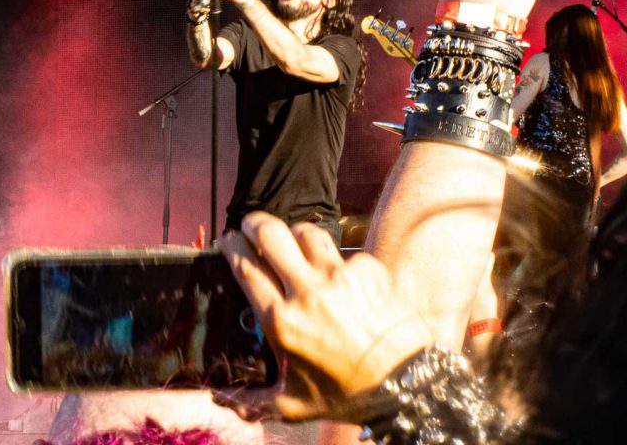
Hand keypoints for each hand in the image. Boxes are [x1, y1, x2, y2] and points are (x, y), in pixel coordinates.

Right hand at [216, 213, 432, 420]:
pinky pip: (344, 254)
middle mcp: (308, 292)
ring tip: (291, 238)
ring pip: (307, 233)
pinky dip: (336, 262)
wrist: (405, 382)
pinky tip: (339, 277)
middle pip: (271, 235)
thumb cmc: (348, 394)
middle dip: (255, 223)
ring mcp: (340, 276)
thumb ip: (252, 399)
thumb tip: (222, 399)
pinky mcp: (368, 268)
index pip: (247, 269)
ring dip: (294, 232)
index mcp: (282, 321)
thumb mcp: (292, 404)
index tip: (229, 240)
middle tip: (251, 223)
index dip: (233, 248)